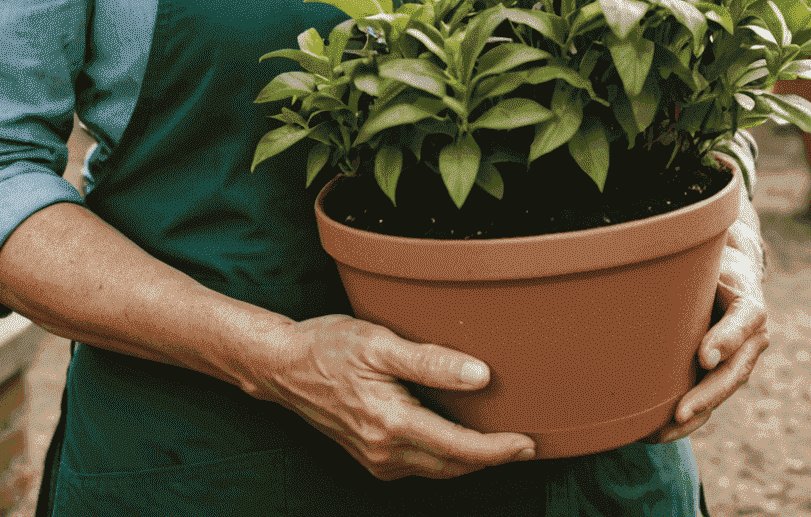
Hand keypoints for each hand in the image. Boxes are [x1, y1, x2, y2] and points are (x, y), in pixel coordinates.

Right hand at [251, 313, 536, 479]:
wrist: (282, 367)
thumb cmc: (328, 347)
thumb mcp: (380, 342)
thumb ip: (431, 361)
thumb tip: (480, 377)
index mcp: (391, 423)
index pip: (460, 448)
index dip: (499, 449)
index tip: (528, 443)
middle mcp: (384, 451)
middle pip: (452, 465)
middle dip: (491, 458)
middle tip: (524, 443)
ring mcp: (376, 458)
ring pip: (436, 467)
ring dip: (468, 458)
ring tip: (498, 439)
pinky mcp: (370, 456)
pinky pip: (418, 462)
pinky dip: (443, 454)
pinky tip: (454, 435)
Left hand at [654, 237, 768, 442]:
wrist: (733, 274)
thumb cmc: (713, 264)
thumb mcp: (709, 260)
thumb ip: (694, 271)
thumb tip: (651, 268)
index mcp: (751, 307)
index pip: (742, 323)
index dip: (725, 340)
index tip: (704, 357)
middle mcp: (752, 338)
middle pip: (733, 372)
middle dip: (705, 395)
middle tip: (679, 413)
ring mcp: (741, 359)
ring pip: (720, 392)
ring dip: (694, 415)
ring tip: (662, 432)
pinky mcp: (724, 371)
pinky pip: (709, 396)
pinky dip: (688, 417)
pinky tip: (658, 431)